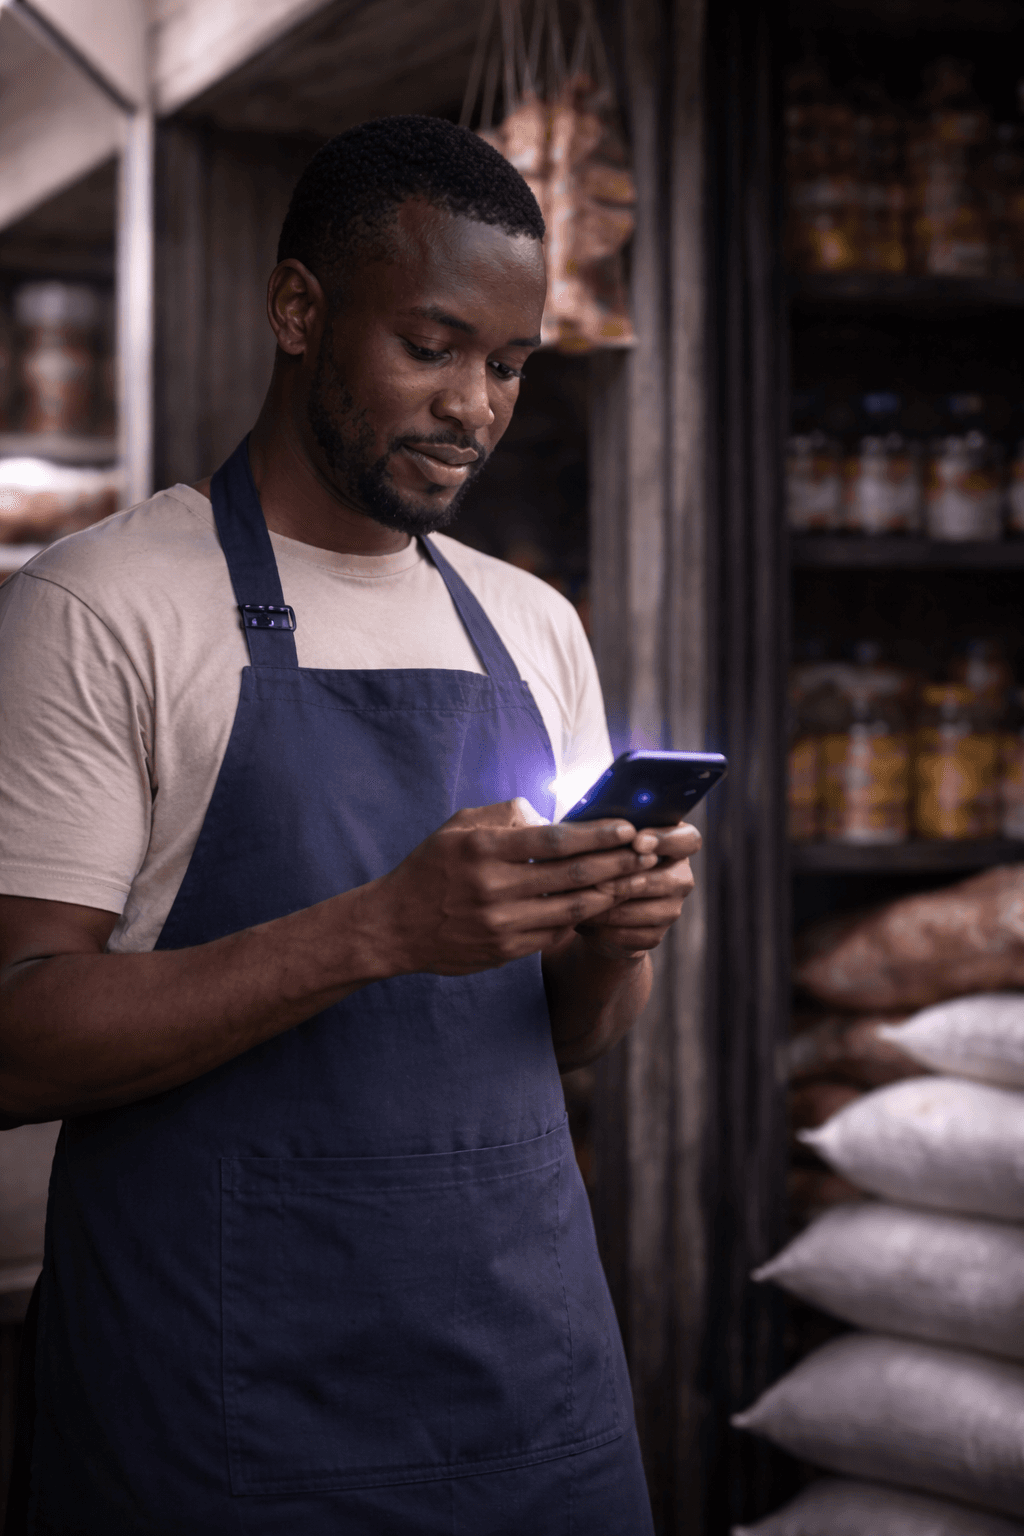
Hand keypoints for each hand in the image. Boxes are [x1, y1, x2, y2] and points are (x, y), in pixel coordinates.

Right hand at [367, 799, 657, 977]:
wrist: (395, 926)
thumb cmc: (431, 867)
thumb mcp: (459, 827)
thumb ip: (506, 815)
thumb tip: (552, 816)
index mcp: (484, 849)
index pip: (556, 839)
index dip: (598, 833)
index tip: (627, 827)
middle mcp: (494, 887)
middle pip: (573, 874)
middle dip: (618, 862)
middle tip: (648, 851)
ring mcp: (501, 923)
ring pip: (573, 909)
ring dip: (611, 893)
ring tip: (636, 879)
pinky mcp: (505, 950)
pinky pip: (556, 933)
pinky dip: (583, 919)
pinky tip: (602, 905)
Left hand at [573, 822, 701, 959]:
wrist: (598, 904)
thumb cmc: (602, 857)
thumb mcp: (608, 839)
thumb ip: (613, 831)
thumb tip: (602, 827)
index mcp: (675, 844)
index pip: (688, 839)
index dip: (665, 840)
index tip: (637, 842)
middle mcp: (681, 876)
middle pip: (669, 880)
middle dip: (630, 882)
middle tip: (600, 882)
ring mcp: (672, 908)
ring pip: (650, 912)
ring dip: (614, 909)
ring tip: (583, 902)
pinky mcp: (656, 935)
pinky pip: (636, 935)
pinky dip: (608, 930)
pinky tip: (587, 921)